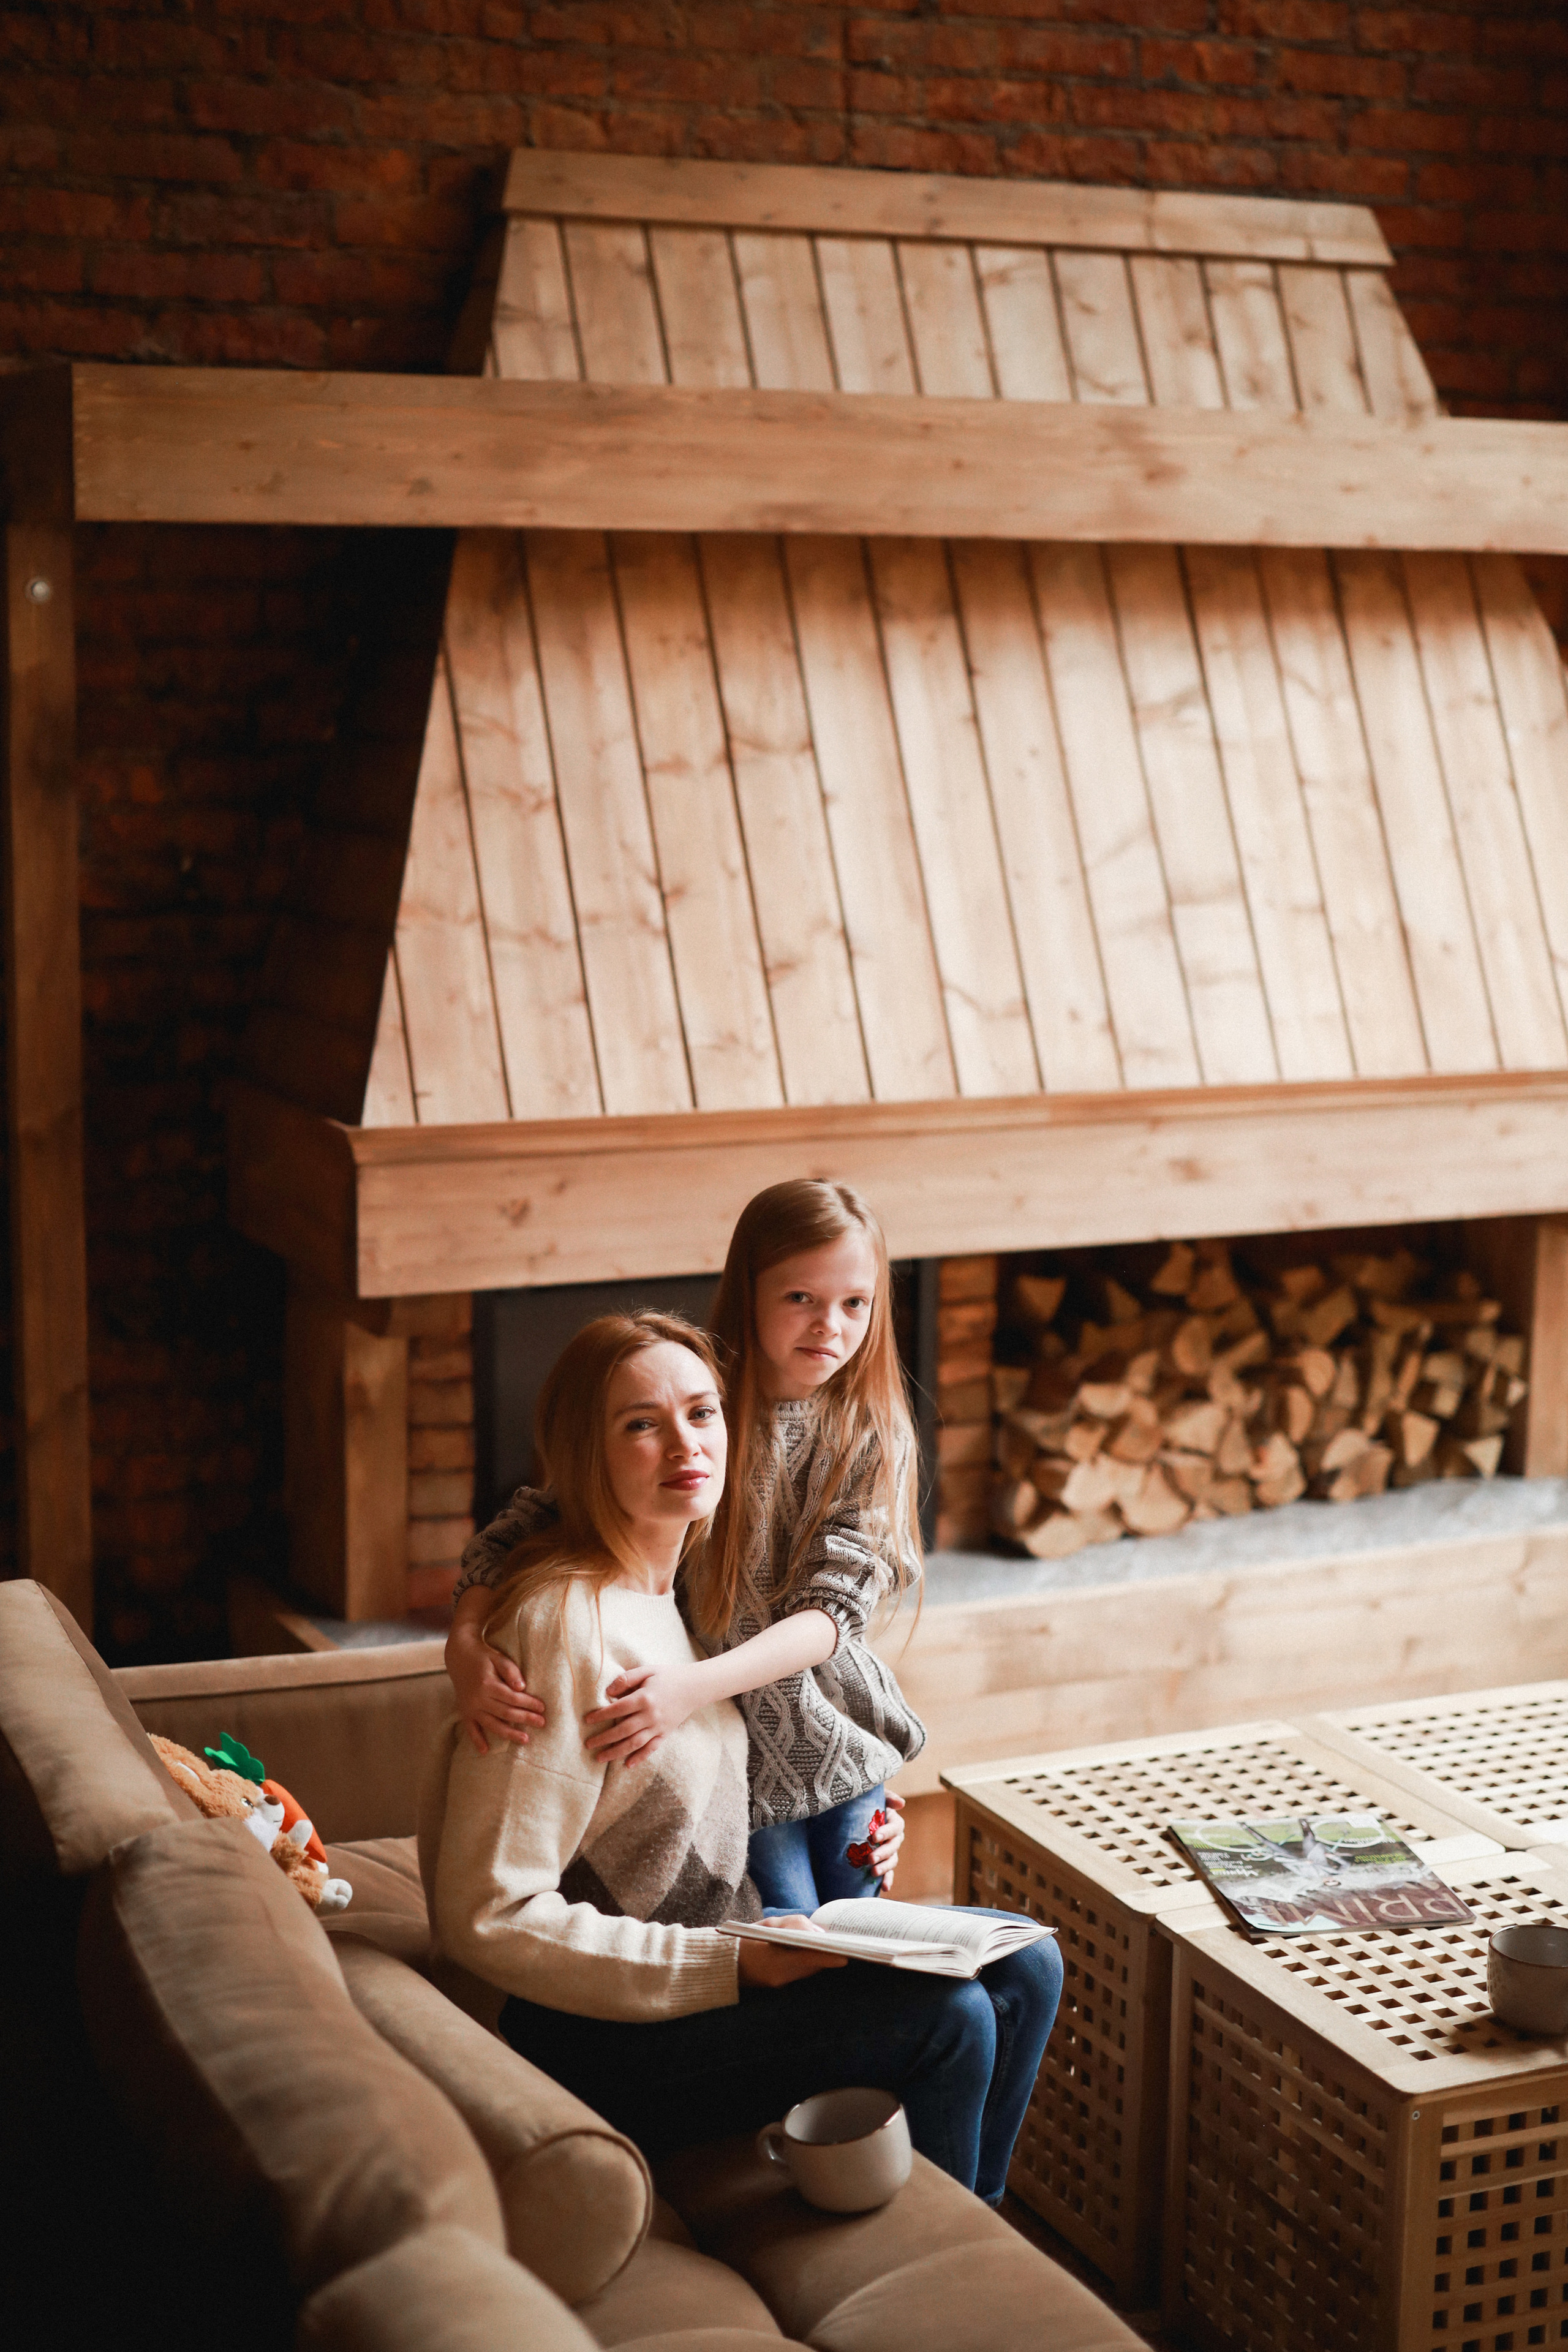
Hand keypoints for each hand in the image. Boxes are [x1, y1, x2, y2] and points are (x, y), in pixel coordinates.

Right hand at [449, 1625, 545, 1756]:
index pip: (513, 1698)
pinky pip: (470, 1729)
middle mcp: (478, 1698)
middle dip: (525, 1719)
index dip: (529, 1703)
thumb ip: (511, 1671)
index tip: (543, 1708)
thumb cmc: (483, 1656)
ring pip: (492, 1724)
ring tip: (525, 1739)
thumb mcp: (498, 1657)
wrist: (459, 1655)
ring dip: (509, 1734)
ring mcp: (470, 1707)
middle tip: (542, 1723)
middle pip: (506, 1713)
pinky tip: (484, 1751)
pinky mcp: (464, 1711)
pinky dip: (476, 1740)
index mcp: (488, 1684)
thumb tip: (522, 1688)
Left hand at [582, 1664, 700, 1766]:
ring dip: (616, 1752)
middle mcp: (651, 1715)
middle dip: (604, 1738)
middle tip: (588, 1744)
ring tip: (600, 1757)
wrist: (695, 1687)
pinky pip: (651, 1749)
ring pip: (635, 1743)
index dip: (601, 1715)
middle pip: (623, 1730)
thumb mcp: (647, 1670)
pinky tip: (627, 1765)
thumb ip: (627, 1679)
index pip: (618, 1709)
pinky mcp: (665, 1734)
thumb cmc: (668, 1676)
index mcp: (645, 1698)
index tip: (587, 1720)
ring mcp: (659, 1727)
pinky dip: (640, 1758)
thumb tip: (608, 1691)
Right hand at [736, 1917, 847, 1988]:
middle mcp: (780, 1976)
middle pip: (813, 1965)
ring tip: (834, 1945)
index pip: (809, 1959)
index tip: (845, 1954)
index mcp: (775, 1961)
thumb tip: (818, 1932)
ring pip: (809, 1970)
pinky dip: (809, 1962)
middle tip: (844, 1944)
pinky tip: (815, 1952)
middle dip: (827, 1955)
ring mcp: (780, 1983)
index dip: (828, 1957)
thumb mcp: (769, 1925)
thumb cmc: (745, 1940)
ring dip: (820, 1958)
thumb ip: (794, 1925)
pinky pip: (801, 1973)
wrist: (725, 1963)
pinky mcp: (779, 1984)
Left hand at [872, 1791, 905, 1892]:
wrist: (855, 1815)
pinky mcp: (883, 1861)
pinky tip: (884, 1888)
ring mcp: (890, 1851)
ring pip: (892, 1861)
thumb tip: (901, 1803)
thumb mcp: (875, 1796)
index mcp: (894, 1821)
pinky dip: (887, 1879)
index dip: (886, 1832)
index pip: (895, 1827)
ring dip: (885, 1868)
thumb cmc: (866, 1803)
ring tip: (873, 1873)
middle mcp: (894, 1837)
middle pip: (893, 1847)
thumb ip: (887, 1796)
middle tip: (870, 1859)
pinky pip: (888, 1872)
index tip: (873, 1837)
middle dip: (883, 1854)